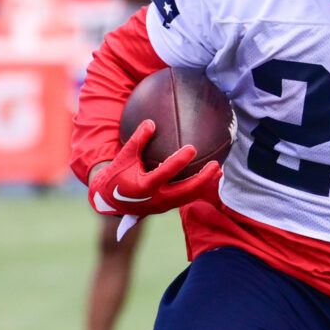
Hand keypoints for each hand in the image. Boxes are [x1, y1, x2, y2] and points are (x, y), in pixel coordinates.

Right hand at [88, 119, 220, 215]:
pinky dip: (198, 189)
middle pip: (186, 190)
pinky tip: (209, 178)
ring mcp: (163, 205)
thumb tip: (151, 122)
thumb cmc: (118, 174)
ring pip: (189, 197)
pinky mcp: (166, 207)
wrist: (110, 200)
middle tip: (216, 164)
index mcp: (144, 186)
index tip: (192, 148)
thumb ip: (138, 139)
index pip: (166, 172)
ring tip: (219, 171)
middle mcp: (156, 199)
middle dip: (203, 179)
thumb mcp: (125, 156)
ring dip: (205, 185)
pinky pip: (186, 198)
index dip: (180, 161)